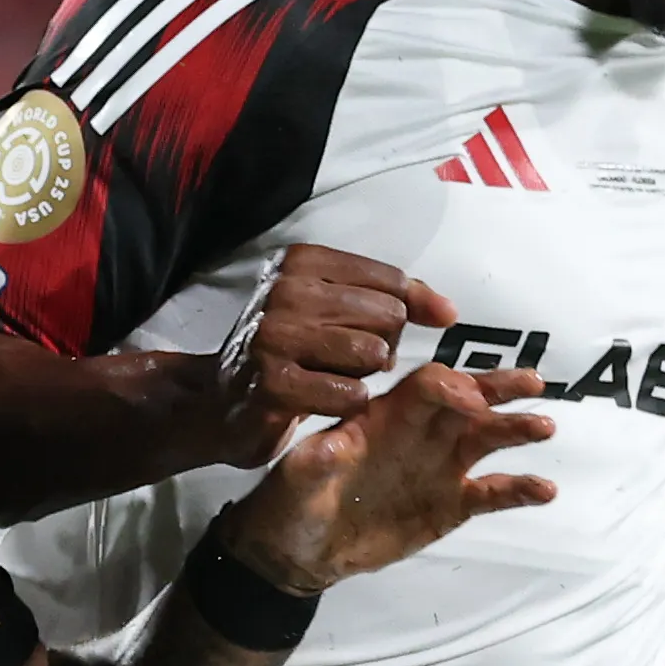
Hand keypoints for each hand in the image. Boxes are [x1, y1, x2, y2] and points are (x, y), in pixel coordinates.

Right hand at [206, 242, 453, 456]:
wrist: (215, 402)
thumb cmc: (284, 353)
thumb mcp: (330, 309)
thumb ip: (393, 300)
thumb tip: (448, 311)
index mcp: (301, 262)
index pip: (391, 281)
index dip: (407, 311)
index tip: (394, 331)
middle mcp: (285, 291)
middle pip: (387, 316)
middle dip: (381, 346)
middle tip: (348, 361)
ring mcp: (275, 337)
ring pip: (371, 353)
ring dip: (363, 376)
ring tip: (334, 378)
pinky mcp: (273, 385)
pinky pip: (349, 393)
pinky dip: (347, 403)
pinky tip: (324, 400)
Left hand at [206, 366, 553, 599]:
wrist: (300, 551)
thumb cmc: (292, 503)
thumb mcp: (295, 479)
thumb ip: (316, 461)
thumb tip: (333, 445)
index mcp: (385, 416)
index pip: (427, 387)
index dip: (450, 388)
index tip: (469, 401)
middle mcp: (421, 433)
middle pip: (468, 399)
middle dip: (500, 389)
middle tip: (534, 384)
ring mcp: (440, 467)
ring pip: (487, 437)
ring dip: (517, 429)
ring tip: (546, 427)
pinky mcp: (452, 504)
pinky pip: (493, 492)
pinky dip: (520, 490)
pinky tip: (546, 490)